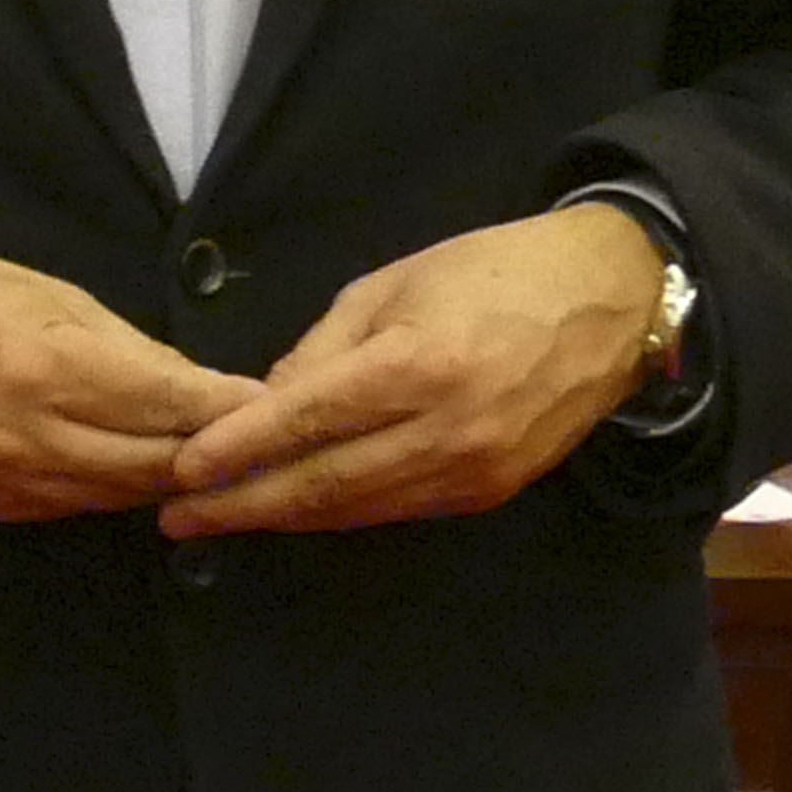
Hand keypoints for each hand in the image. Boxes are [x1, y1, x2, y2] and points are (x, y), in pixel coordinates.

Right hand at [0, 221, 261, 523]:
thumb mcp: (36, 289)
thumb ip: (119, 345)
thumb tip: (190, 384)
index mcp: (46, 367)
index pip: (174, 404)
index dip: (232, 409)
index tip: (277, 406)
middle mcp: (28, 440)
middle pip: (157, 467)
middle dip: (212, 454)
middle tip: (261, 442)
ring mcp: (1, 486)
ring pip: (117, 497)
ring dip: (163, 477)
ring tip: (206, 457)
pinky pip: (66, 506)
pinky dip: (103, 486)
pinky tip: (123, 465)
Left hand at [162, 204, 670, 538]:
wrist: (612, 301)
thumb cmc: (493, 271)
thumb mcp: (392, 285)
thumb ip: (323, 351)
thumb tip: (265, 406)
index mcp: (420, 366)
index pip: (308, 421)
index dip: (239, 450)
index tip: (183, 469)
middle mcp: (448, 431)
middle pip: (326, 483)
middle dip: (245, 504)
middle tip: (178, 517)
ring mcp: (475, 471)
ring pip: (358, 508)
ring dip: (284, 517)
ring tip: (219, 521)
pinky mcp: (492, 492)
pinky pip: (398, 509)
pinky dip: (340, 512)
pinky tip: (294, 511)